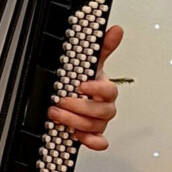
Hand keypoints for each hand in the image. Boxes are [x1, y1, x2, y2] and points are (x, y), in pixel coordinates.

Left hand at [48, 24, 123, 151]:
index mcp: (104, 90)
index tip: (80, 85)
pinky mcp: (92, 134)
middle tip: (60, 101)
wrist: (75, 99)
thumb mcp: (90, 63)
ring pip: (95, 126)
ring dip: (75, 122)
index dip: (96, 89)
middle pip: (102, 112)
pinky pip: (100, 142)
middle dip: (79, 107)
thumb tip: (115, 29)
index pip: (109, 91)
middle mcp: (103, 107)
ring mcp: (98, 122)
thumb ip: (102, 47)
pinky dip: (92, 142)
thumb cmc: (85, 81)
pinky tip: (79, 137)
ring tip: (56, 114)